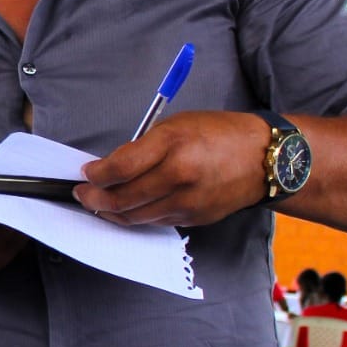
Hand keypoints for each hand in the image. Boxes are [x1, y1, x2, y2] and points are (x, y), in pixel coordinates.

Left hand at [77, 112, 267, 227]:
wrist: (265, 159)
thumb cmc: (219, 134)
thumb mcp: (176, 125)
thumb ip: (142, 148)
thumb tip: (110, 168)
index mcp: (172, 145)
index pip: (119, 168)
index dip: (95, 175)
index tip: (86, 173)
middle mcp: (179, 176)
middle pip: (122, 199)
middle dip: (94, 199)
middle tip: (82, 194)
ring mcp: (187, 202)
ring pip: (135, 217)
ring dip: (110, 213)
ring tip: (98, 204)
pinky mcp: (193, 218)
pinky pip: (154, 221)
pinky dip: (135, 216)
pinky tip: (126, 208)